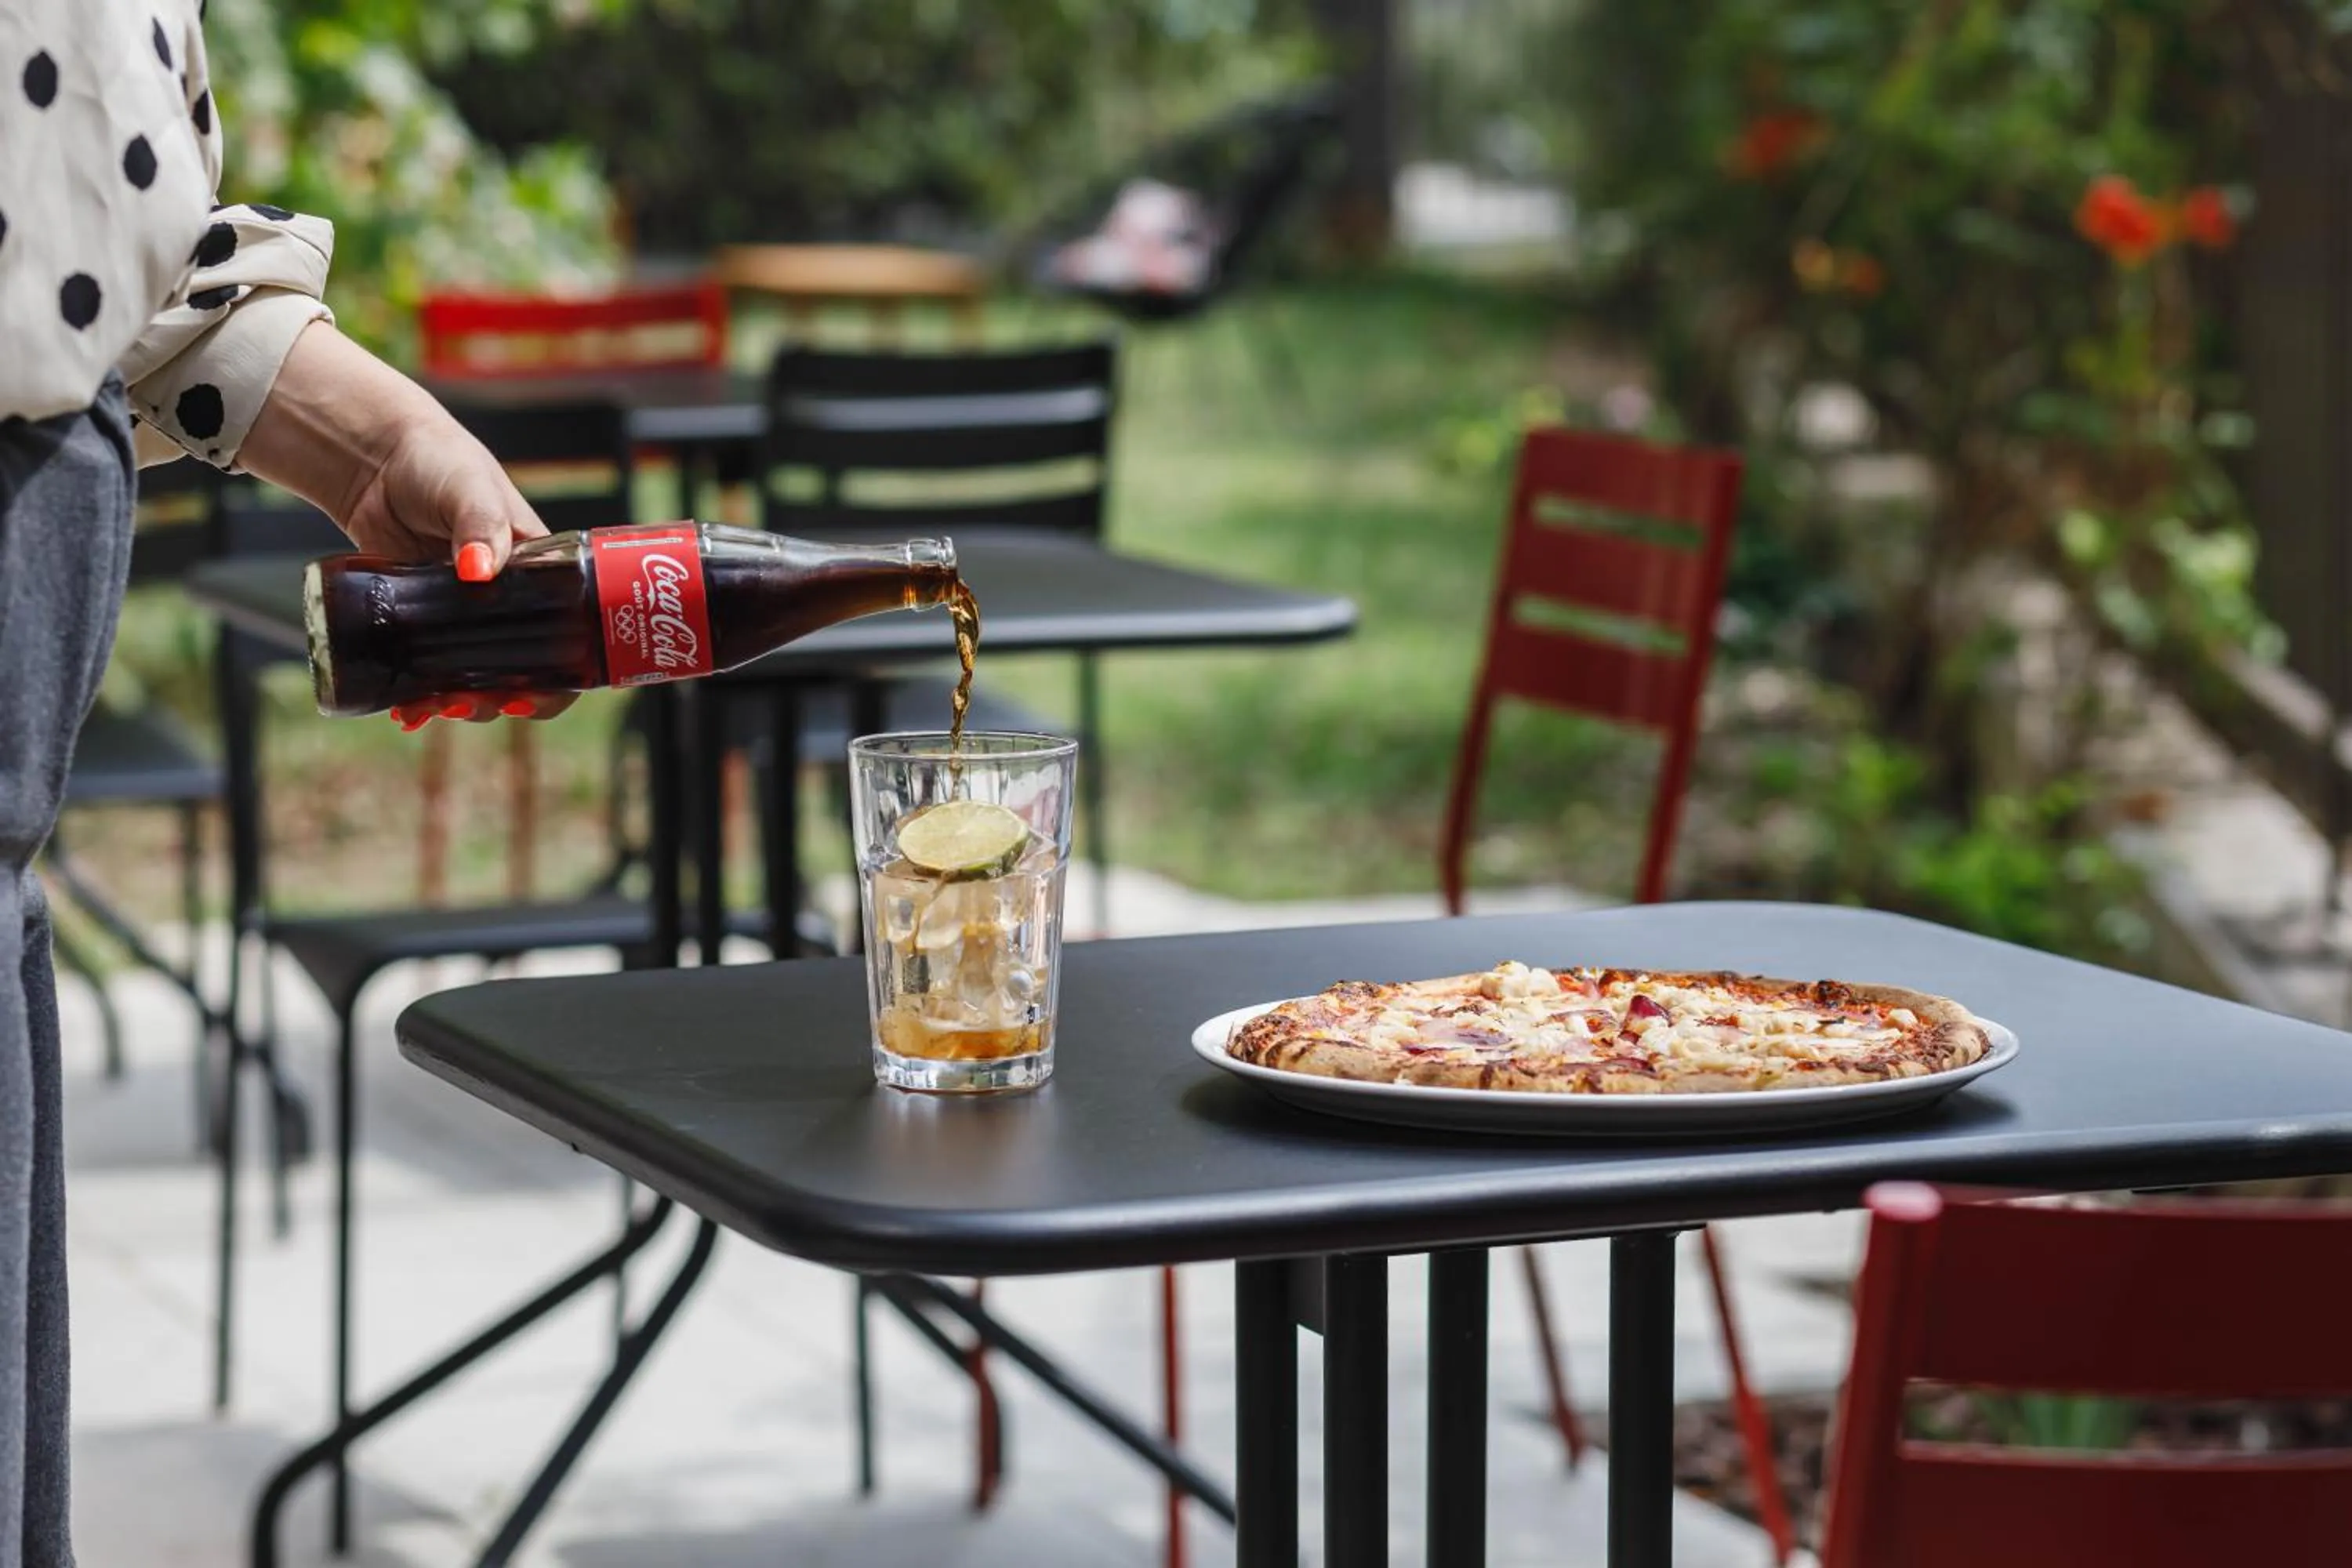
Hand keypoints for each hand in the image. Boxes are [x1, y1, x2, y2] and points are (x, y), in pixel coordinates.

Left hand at [237, 322, 576, 724]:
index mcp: (540, 573)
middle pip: (524, 667)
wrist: (374, 459)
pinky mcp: (421, 617)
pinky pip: (429, 665)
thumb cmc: (438, 460)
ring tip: (435, 708)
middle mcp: (509, 600)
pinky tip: (407, 707)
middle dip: (506, 696)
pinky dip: (421, 692)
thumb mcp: (469, 486)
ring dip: (462, 700)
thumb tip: (477, 569)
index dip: (560, 674)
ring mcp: (463, 613)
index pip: (569, 634)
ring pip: (476, 673)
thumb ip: (481, 524)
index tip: (533, 695)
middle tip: (476, 702)